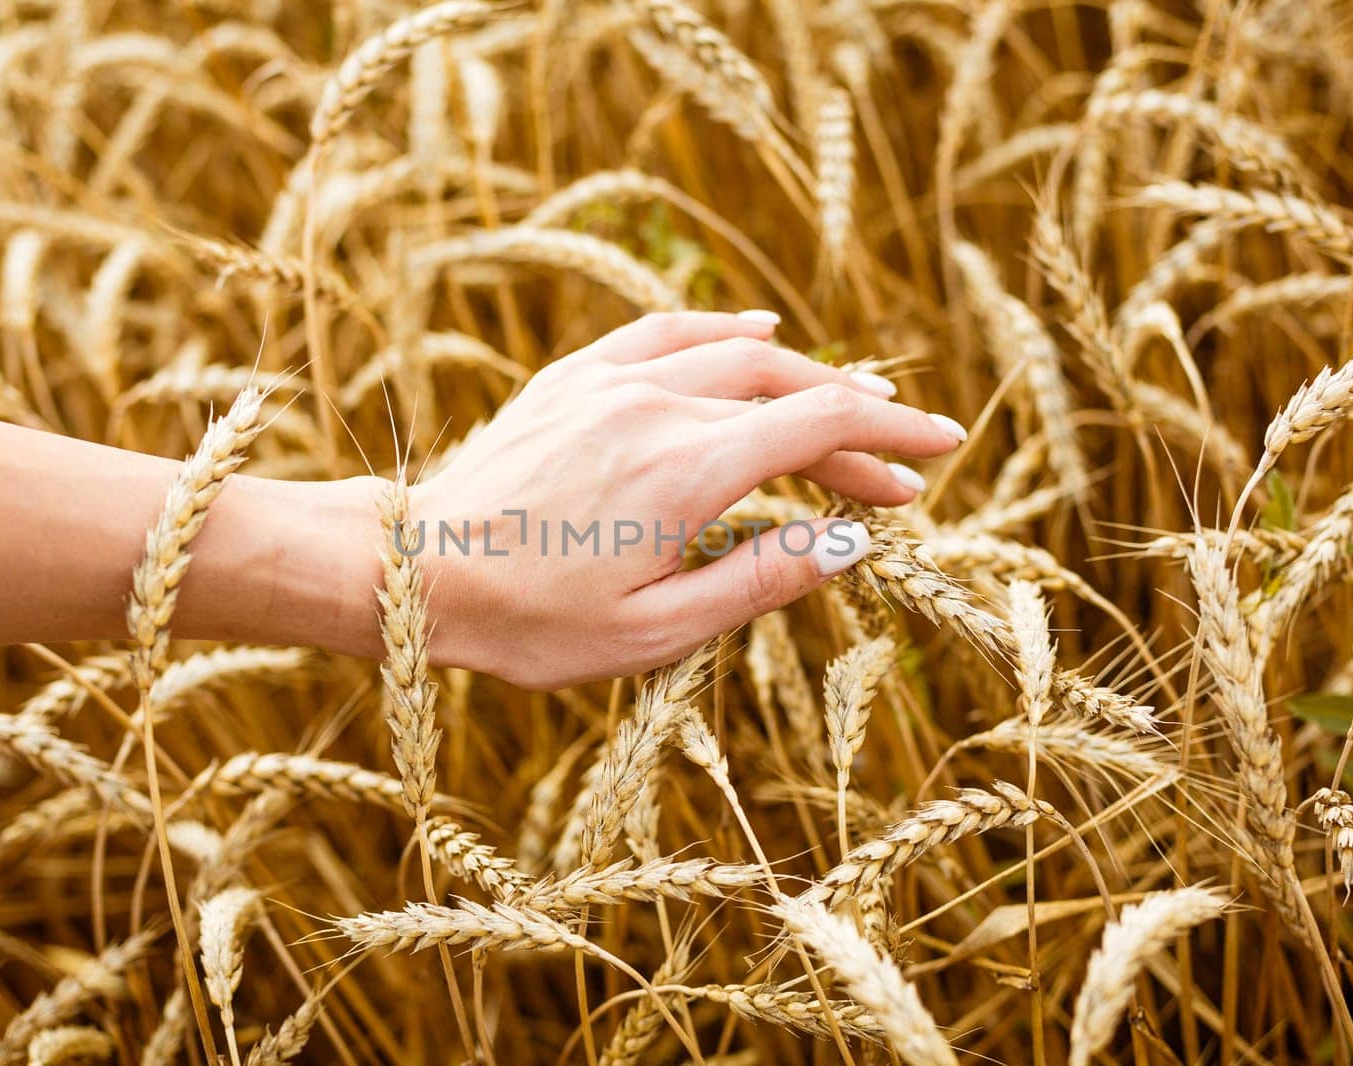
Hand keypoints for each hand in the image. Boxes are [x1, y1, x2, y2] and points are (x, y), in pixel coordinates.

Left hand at [408, 311, 965, 689]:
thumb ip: (758, 582)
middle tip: (901, 466)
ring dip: (804, 376)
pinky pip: (665, 332)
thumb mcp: (654, 631)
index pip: (821, 427)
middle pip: (789, 393)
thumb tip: (846, 544)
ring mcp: (610, 382)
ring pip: (735, 356)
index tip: (939, 454)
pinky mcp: (572, 379)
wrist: (412, 571)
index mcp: (688, 471)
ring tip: (854, 403)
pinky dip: (723, 330)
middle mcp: (657, 406)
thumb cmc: (530, 621)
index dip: (889, 439)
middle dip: (858, 423)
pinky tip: (757, 331)